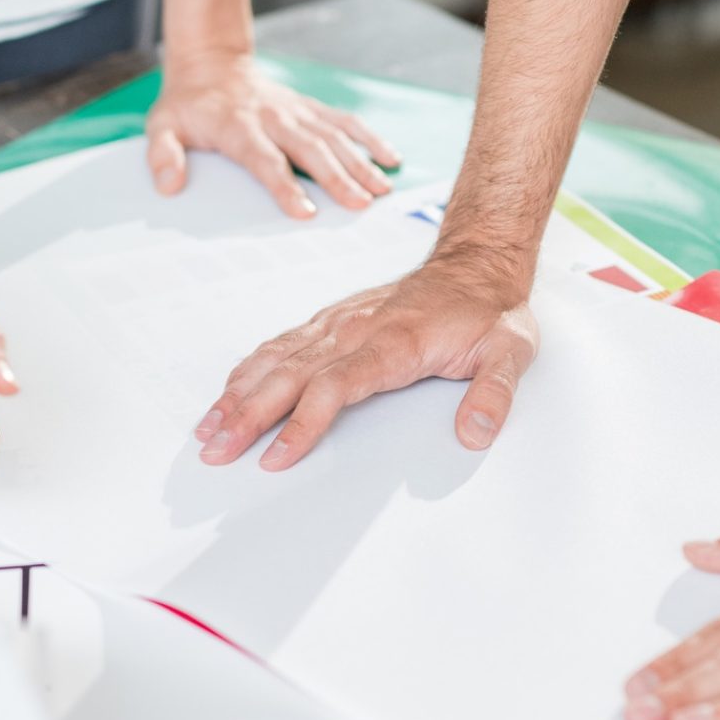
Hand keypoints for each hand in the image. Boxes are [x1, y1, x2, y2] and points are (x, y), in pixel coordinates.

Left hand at [146, 52, 400, 218]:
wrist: (210, 63)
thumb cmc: (187, 105)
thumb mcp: (161, 126)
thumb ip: (163, 155)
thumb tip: (169, 185)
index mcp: (238, 127)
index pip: (265, 160)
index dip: (285, 186)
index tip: (305, 211)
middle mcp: (273, 118)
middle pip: (310, 149)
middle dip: (338, 177)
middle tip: (361, 204)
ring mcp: (296, 111)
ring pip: (334, 136)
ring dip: (361, 163)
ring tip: (382, 191)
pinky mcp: (311, 108)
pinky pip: (346, 121)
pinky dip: (370, 138)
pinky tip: (392, 159)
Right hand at [194, 256, 538, 469]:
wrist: (477, 263)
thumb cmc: (489, 311)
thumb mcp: (511, 351)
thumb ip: (494, 393)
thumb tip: (475, 434)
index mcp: (393, 343)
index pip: (334, 386)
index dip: (301, 423)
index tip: (275, 456)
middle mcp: (355, 330)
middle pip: (289, 376)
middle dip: (247, 415)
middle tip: (216, 451)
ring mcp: (338, 323)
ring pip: (276, 359)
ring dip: (238, 394)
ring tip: (208, 429)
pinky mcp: (331, 321)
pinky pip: (281, 344)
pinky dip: (250, 369)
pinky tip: (230, 391)